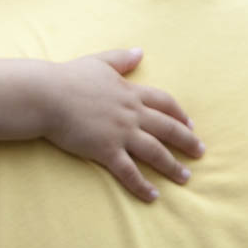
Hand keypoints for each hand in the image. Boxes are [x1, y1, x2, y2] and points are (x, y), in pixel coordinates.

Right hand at [42, 48, 203, 202]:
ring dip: (172, 165)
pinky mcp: (106, 150)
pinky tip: (153, 196)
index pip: (164, 103)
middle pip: (167, 128)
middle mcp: (131, 113)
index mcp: (130, 92)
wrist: (47, 95)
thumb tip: (140, 51)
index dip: (179, 114)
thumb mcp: (99, 62)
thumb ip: (121, 59)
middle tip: (200, 152)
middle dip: (187, 141)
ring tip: (185, 177)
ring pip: (155, 152)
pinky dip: (142, 185)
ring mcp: (120, 133)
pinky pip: (129, 171)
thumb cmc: (69, 77)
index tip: (190, 124)